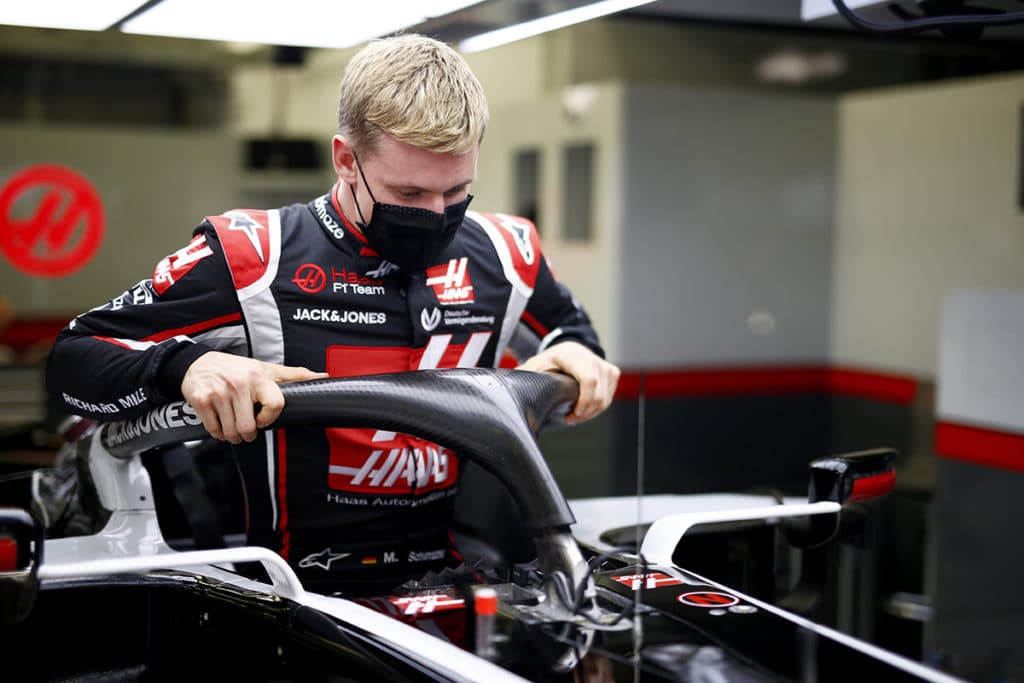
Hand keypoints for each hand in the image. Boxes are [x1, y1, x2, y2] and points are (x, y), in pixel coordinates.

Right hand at [181, 351, 327, 442]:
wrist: (197, 362)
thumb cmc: (236, 368)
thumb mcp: (266, 368)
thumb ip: (294, 375)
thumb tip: (323, 377)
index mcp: (258, 376)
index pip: (275, 405)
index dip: (270, 418)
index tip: (263, 419)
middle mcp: (238, 384)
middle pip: (249, 427)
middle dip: (248, 434)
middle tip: (247, 428)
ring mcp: (218, 393)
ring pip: (232, 432)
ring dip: (234, 435)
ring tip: (234, 425)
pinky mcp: (201, 400)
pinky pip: (214, 430)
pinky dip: (218, 432)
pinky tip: (221, 422)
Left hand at [516, 341, 619, 424]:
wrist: (565, 351)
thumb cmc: (547, 363)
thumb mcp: (533, 368)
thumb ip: (523, 379)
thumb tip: (506, 394)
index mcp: (570, 355)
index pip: (588, 380)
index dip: (584, 402)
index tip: (572, 415)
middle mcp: (590, 357)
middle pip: (599, 393)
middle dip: (586, 412)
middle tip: (571, 418)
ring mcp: (603, 364)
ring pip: (606, 397)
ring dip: (591, 412)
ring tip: (575, 414)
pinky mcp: (612, 371)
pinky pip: (610, 396)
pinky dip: (599, 406)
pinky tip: (585, 407)